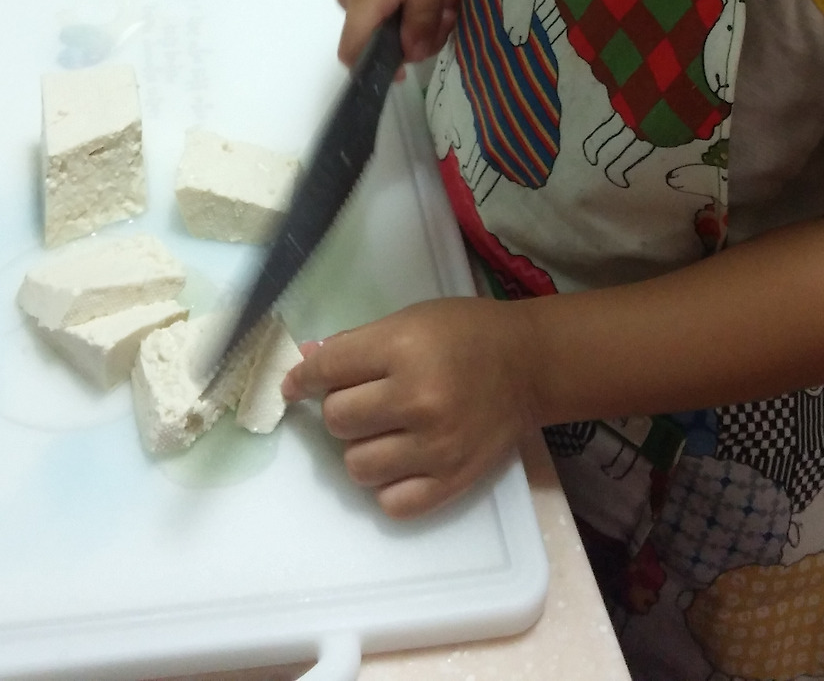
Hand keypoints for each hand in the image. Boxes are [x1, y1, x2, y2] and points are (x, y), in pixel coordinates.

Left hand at [280, 298, 535, 516]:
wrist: (528, 365)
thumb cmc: (465, 333)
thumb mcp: (409, 320)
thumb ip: (356, 344)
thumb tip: (305, 362)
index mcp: (403, 348)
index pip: (328, 370)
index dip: (303, 379)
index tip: (295, 385)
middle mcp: (417, 399)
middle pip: (338, 420)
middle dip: (340, 408)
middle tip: (361, 400)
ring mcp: (435, 446)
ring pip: (357, 466)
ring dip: (361, 448)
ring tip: (382, 431)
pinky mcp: (452, 481)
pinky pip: (391, 503)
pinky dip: (387, 485)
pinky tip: (399, 462)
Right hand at [336, 0, 462, 66]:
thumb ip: (421, 17)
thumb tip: (410, 54)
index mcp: (365, 0)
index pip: (352, 54)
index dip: (378, 69)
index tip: (412, 63)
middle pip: (378, 37)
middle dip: (417, 35)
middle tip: (450, 13)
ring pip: (385, 18)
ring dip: (419, 15)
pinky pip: (384, 0)